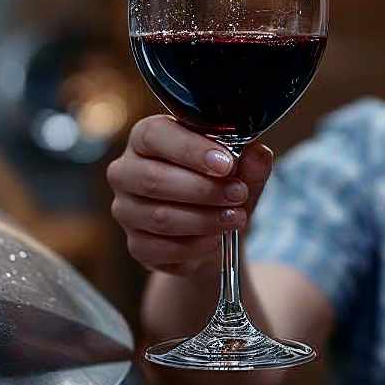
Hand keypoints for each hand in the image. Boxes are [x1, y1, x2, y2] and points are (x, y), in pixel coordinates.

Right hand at [107, 115, 274, 278]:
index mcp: (146, 138)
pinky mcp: (135, 245)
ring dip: (203, 219)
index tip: (226, 164)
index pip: (155, 136)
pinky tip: (216, 240)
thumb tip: (258, 154)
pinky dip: (194, 247)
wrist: (212, 232)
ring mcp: (125, 210)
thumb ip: (249, 163)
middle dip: (203, 189)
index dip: (190, 150)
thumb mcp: (240, 172)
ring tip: (236, 218)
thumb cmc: (219, 187)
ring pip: (159, 217)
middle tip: (238, 194)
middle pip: (153, 179)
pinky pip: (160, 249)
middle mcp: (126, 171)